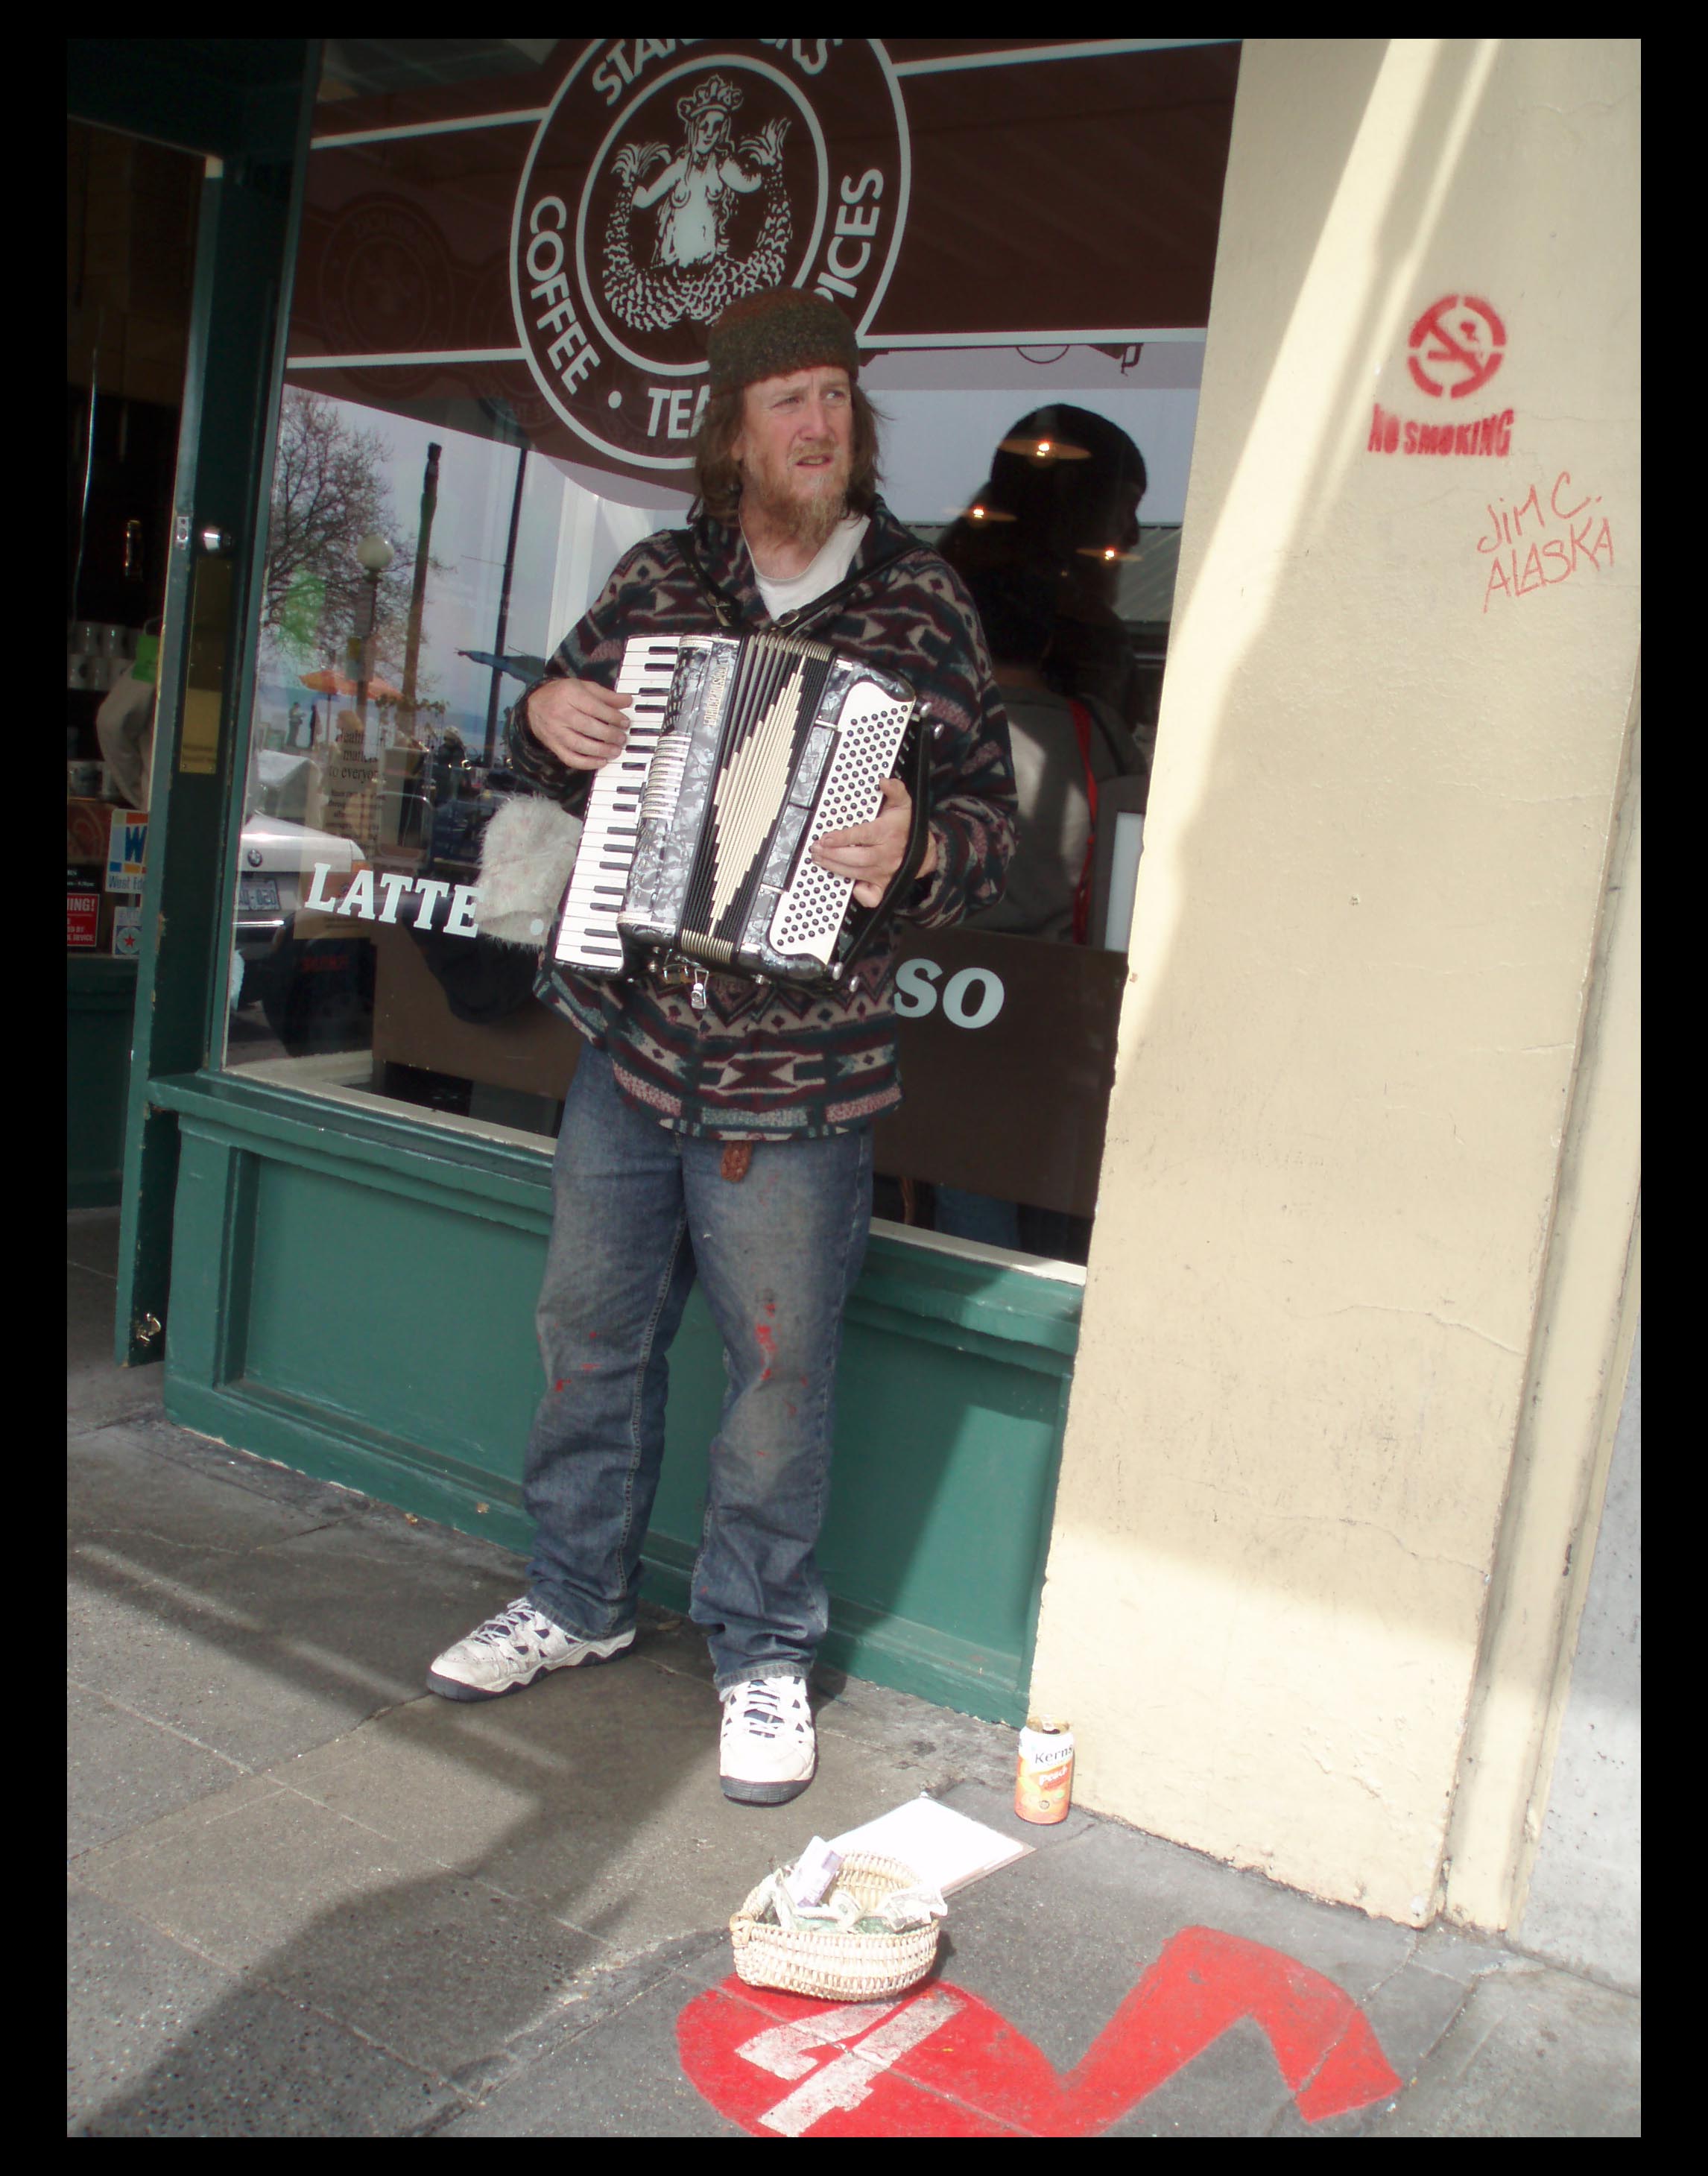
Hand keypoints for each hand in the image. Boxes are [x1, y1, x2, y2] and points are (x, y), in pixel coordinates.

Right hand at [525, 677, 632, 770]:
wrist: (534, 704)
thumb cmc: (563, 694)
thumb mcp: (584, 687)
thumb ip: (606, 695)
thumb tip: (627, 701)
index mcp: (570, 695)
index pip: (595, 708)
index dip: (613, 717)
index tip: (625, 723)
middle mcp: (561, 713)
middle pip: (589, 727)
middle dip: (609, 735)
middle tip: (622, 738)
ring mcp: (556, 731)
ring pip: (580, 745)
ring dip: (601, 751)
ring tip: (615, 751)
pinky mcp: (553, 745)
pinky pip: (570, 758)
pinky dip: (587, 763)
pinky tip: (601, 761)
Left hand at [811, 776, 935, 907]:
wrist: (925, 851)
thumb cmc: (907, 827)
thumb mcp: (904, 804)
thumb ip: (895, 790)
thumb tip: (885, 781)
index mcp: (888, 833)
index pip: (862, 836)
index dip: (842, 838)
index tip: (826, 838)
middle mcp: (886, 855)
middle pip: (855, 858)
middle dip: (832, 855)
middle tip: (816, 849)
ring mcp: (884, 873)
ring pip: (856, 873)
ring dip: (834, 867)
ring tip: (819, 859)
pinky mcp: (884, 885)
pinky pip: (871, 896)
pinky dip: (859, 894)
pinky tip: (846, 884)